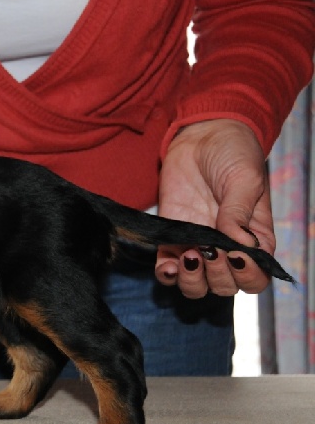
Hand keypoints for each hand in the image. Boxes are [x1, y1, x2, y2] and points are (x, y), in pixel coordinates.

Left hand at [155, 119, 275, 297]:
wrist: (201, 137)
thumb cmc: (233, 155)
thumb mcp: (244, 180)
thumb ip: (240, 213)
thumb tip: (240, 245)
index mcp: (254, 239)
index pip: (256, 278)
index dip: (247, 275)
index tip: (235, 254)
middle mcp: (226, 249)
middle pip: (224, 287)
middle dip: (217, 276)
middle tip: (210, 249)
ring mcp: (196, 245)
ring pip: (195, 286)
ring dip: (192, 281)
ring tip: (189, 255)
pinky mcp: (171, 238)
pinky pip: (166, 270)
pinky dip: (166, 275)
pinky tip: (168, 265)